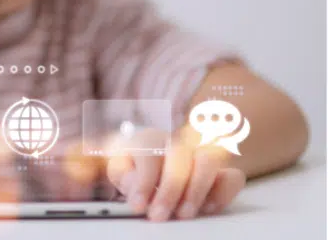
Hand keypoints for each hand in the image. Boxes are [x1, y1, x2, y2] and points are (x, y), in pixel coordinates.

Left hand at [106, 127, 245, 221]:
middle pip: (181, 155)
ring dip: (197, 190)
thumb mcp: (120, 170)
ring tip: (183, 214)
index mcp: (149, 139)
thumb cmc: (135, 167)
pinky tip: (207, 208)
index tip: (138, 205)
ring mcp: (201, 155)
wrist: (149, 162)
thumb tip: (137, 188)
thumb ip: (124, 175)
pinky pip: (233, 177)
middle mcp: (178, 142)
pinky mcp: (221, 172)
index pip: (149, 155)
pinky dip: (223, 193)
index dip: (143, 182)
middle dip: (170, 188)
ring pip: (209, 160)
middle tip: (159, 215)